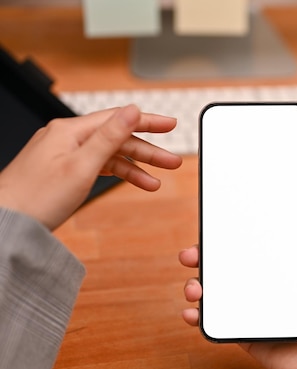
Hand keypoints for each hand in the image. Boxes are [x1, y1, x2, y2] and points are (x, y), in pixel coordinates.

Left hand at [0, 105, 181, 229]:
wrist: (5, 223)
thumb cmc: (35, 197)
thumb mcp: (82, 166)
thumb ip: (109, 137)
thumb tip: (132, 110)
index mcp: (69, 131)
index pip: (117, 118)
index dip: (147, 122)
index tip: (170, 124)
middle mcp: (66, 138)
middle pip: (116, 138)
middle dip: (147, 150)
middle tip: (172, 160)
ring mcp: (63, 155)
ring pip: (108, 155)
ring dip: (135, 166)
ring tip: (158, 179)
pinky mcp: (63, 172)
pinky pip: (97, 166)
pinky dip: (117, 174)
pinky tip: (133, 183)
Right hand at [180, 204, 296, 368]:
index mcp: (287, 270)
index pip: (256, 245)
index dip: (234, 234)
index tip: (216, 222)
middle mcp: (267, 286)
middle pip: (229, 266)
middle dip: (205, 257)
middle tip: (192, 254)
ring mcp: (254, 309)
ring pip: (218, 291)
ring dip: (197, 285)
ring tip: (193, 288)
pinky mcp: (246, 333)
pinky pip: (218, 321)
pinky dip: (200, 316)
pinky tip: (193, 313)